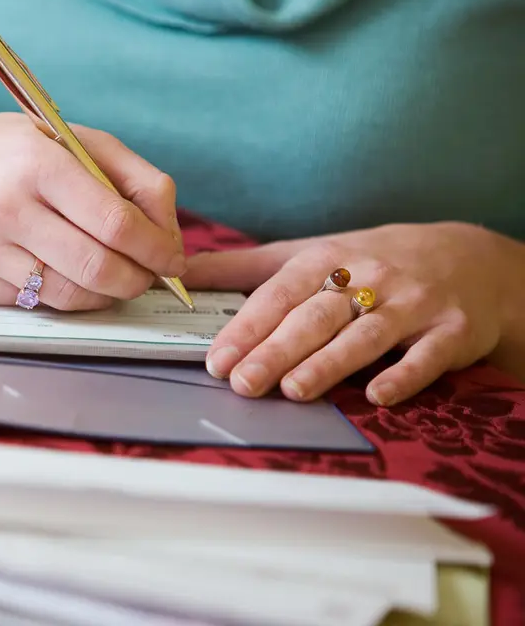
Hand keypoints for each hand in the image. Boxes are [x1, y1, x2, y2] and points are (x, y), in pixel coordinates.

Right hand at [0, 111, 185, 309]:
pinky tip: (55, 270)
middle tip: (147, 276)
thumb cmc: (5, 151)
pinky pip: (33, 304)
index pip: (116, 222)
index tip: (172, 259)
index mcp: (35, 162)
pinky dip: (58, 294)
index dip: (156, 249)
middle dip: (137, 280)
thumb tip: (171, 240)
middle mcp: (3, 208)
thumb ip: (132, 178)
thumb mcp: (69, 139)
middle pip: (97, 268)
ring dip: (103, 294)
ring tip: (109, 275)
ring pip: (68, 296)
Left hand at [182, 222, 524, 406]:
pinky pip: (427, 356)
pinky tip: (377, 395)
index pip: (278, 295)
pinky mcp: (452, 330)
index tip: (216, 359)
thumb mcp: (307, 254)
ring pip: (364, 337)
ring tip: (294, 390)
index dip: (246, 327)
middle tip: (242, 382)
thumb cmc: (368, 261)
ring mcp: (412, 304)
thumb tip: (179, 274)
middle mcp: (368, 278)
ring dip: (328, 364)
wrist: (469, 258)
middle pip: (315, 318)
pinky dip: (404, 376)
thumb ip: (242, 268)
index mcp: (326, 259)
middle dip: (276, 350)